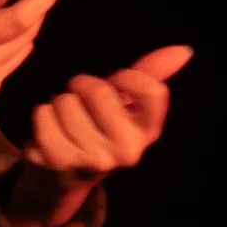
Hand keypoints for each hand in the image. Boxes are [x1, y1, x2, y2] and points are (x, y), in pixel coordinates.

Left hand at [22, 43, 191, 176]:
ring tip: (66, 120)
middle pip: (100, 91)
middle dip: (82, 86)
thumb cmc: (98, 128)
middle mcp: (128, 151)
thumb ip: (151, 74)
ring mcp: (95, 160)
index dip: (127, 78)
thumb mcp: (128, 104)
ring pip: (66, 102)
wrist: (64, 176)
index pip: (152, 92)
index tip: (115, 83)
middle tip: (81, 103)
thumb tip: (185, 50)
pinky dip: (42, 115)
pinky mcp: (61, 164)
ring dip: (59, 103)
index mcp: (149, 131)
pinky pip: (44, 117)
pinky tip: (49, 129)